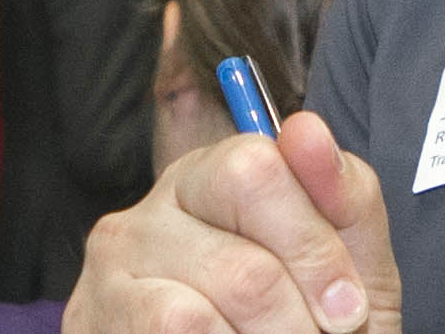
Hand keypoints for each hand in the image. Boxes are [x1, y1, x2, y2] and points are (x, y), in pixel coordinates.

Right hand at [72, 111, 399, 333]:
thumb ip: (344, 198)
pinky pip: (186, 324)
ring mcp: (121, 252)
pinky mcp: (97, 307)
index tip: (346, 308)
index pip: (261, 166)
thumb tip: (307, 130)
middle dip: (301, 297)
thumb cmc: (296, 324)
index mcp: (222, 171)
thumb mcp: (345, 265)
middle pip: (244, 232)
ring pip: (228, 286)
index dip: (316, 246)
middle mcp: (162, 198)